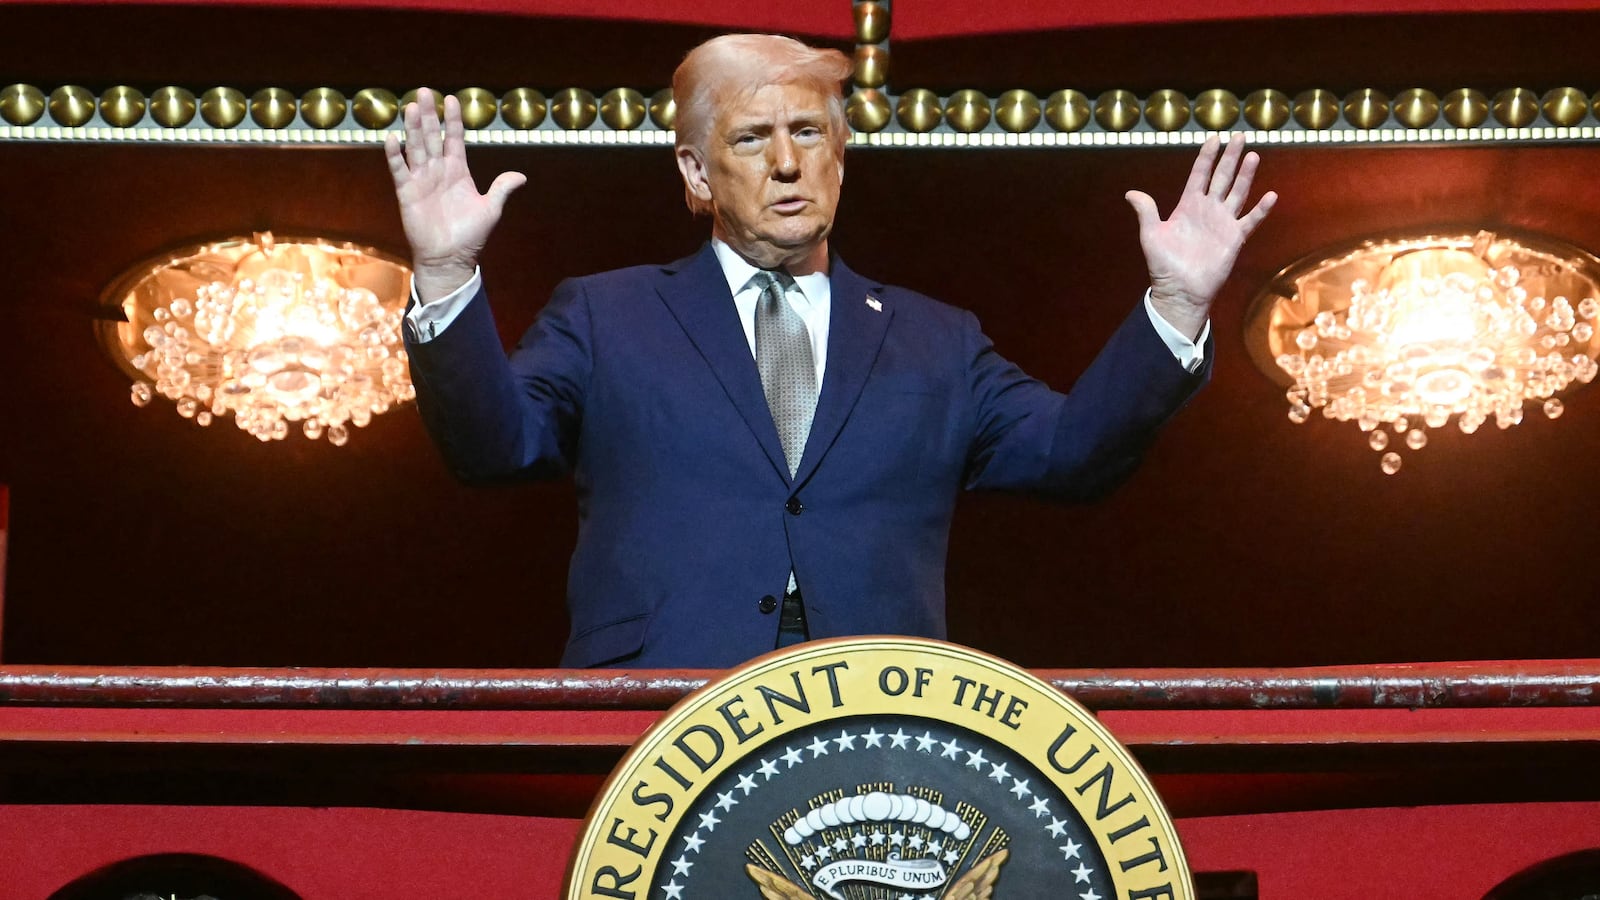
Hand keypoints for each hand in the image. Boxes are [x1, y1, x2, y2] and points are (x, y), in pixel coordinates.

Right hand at [384, 87, 525, 301]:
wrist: (450, 258)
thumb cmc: (470, 235)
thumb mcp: (491, 209)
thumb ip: (502, 189)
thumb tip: (521, 176)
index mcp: (458, 171)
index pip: (454, 139)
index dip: (453, 120)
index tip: (453, 99)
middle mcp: (438, 171)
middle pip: (432, 137)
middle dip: (430, 115)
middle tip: (424, 91)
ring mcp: (421, 180)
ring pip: (416, 148)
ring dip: (414, 128)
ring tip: (412, 107)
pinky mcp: (407, 193)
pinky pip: (400, 170)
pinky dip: (395, 155)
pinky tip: (392, 138)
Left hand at [1125, 134, 1275, 339]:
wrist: (1180, 290)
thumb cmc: (1163, 265)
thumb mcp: (1151, 235)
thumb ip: (1146, 212)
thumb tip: (1130, 193)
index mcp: (1188, 205)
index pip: (1199, 174)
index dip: (1206, 157)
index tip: (1214, 138)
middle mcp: (1208, 209)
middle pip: (1222, 177)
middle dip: (1230, 157)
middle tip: (1239, 136)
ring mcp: (1223, 222)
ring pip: (1238, 192)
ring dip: (1245, 175)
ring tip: (1252, 155)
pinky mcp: (1235, 238)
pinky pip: (1250, 220)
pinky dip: (1261, 209)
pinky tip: (1270, 195)